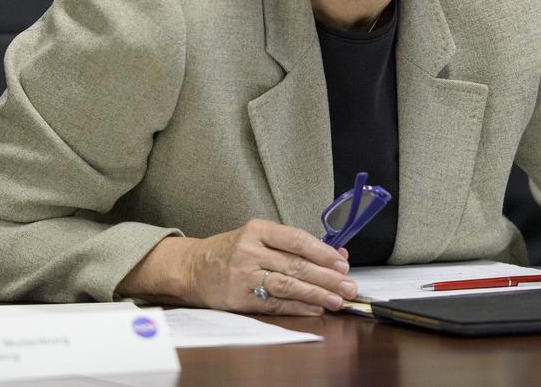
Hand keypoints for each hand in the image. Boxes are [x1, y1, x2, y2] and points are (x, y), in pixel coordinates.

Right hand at [120, 219, 354, 314]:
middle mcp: (249, 251)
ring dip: (316, 294)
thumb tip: (336, 255)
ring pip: (287, 286)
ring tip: (337, 300)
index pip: (296, 240)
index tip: (342, 263)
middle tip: (348, 285)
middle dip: (326, 277)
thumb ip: (295, 245)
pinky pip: (274, 304)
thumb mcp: (260, 237)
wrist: (193, 267)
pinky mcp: (239, 298)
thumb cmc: (233, 250)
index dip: (322, 252)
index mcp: (257, 230)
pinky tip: (315, 309)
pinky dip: (298, 307)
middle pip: (295, 265)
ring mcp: (243, 276)